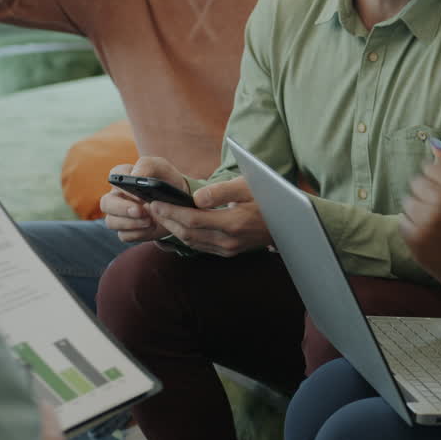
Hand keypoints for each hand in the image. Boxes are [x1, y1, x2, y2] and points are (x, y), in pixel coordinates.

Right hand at [100, 157, 185, 242]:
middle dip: (122, 209)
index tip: (136, 191)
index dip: (122, 184)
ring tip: (150, 220)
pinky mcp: (127, 230)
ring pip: (111, 222)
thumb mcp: (162, 168)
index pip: (114, 176)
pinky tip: (151, 228)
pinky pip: (124, 235)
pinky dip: (138, 233)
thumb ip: (147, 165)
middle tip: (141, 211)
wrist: (181, 204)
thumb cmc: (168, 182)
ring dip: (130, 223)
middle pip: (106, 203)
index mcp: (124, 177)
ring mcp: (120, 215)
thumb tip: (135, 175)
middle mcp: (118, 196)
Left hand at [148, 176, 272, 257]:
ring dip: (173, 229)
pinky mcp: (229, 252)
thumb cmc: (268, 198)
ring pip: (191, 242)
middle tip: (152, 207)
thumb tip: (196, 198)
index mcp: (233, 223)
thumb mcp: (248, 187)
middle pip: (187, 233)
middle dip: (167, 220)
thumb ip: (221, 191)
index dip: (171, 211)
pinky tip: (179, 225)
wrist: (288, 222)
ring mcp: (229, 249)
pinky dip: (185, 236)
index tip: (155, 202)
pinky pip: (200, 246)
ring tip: (161, 215)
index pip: (192, 219)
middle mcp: (229, 240)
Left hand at [400, 146, 440, 305]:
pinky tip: (431, 235)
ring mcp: (427, 220)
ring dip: (419, 211)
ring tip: (437, 225)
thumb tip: (434, 145)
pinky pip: (403, 221)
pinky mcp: (415, 238)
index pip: (430, 168)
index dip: (439, 182)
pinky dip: (414, 227)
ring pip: (408, 202)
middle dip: (427, 195)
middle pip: (416, 183)